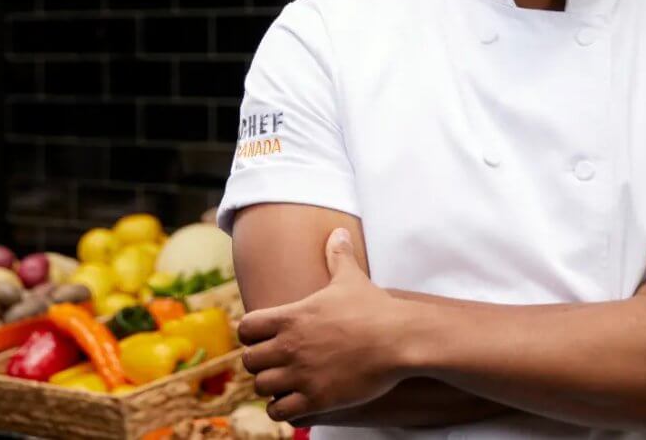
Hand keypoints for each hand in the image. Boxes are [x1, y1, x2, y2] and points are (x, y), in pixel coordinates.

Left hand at [238, 228, 412, 423]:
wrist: (400, 339)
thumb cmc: (374, 308)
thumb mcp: (351, 278)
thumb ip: (337, 255)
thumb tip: (338, 232)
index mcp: (291, 317)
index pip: (245, 329)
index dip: (252, 334)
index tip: (267, 337)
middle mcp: (289, 346)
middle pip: (249, 361)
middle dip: (262, 362)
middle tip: (279, 362)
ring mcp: (301, 375)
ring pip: (261, 388)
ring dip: (272, 386)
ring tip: (288, 383)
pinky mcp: (316, 399)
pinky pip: (280, 412)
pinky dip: (284, 409)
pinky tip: (298, 401)